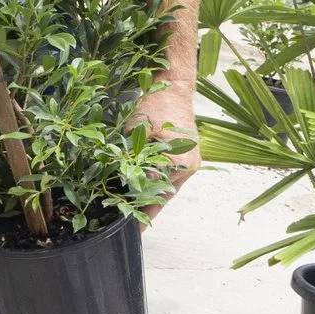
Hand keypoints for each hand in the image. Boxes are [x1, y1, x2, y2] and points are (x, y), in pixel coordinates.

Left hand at [136, 84, 200, 219]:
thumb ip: (132, 157)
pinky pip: (173, 178)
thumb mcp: (137, 130)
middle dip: (147, 210)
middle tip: (133, 227)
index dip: (138, 207)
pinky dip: (160, 186)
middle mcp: (189, 166)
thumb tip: (123, 180)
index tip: (127, 221)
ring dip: (153, 199)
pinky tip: (146, 194)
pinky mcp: (190, 157)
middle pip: (165, 196)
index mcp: (178, 162)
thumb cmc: (156, 104)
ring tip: (138, 216)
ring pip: (169, 189)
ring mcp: (192, 163)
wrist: (175, 86)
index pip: (154, 193)